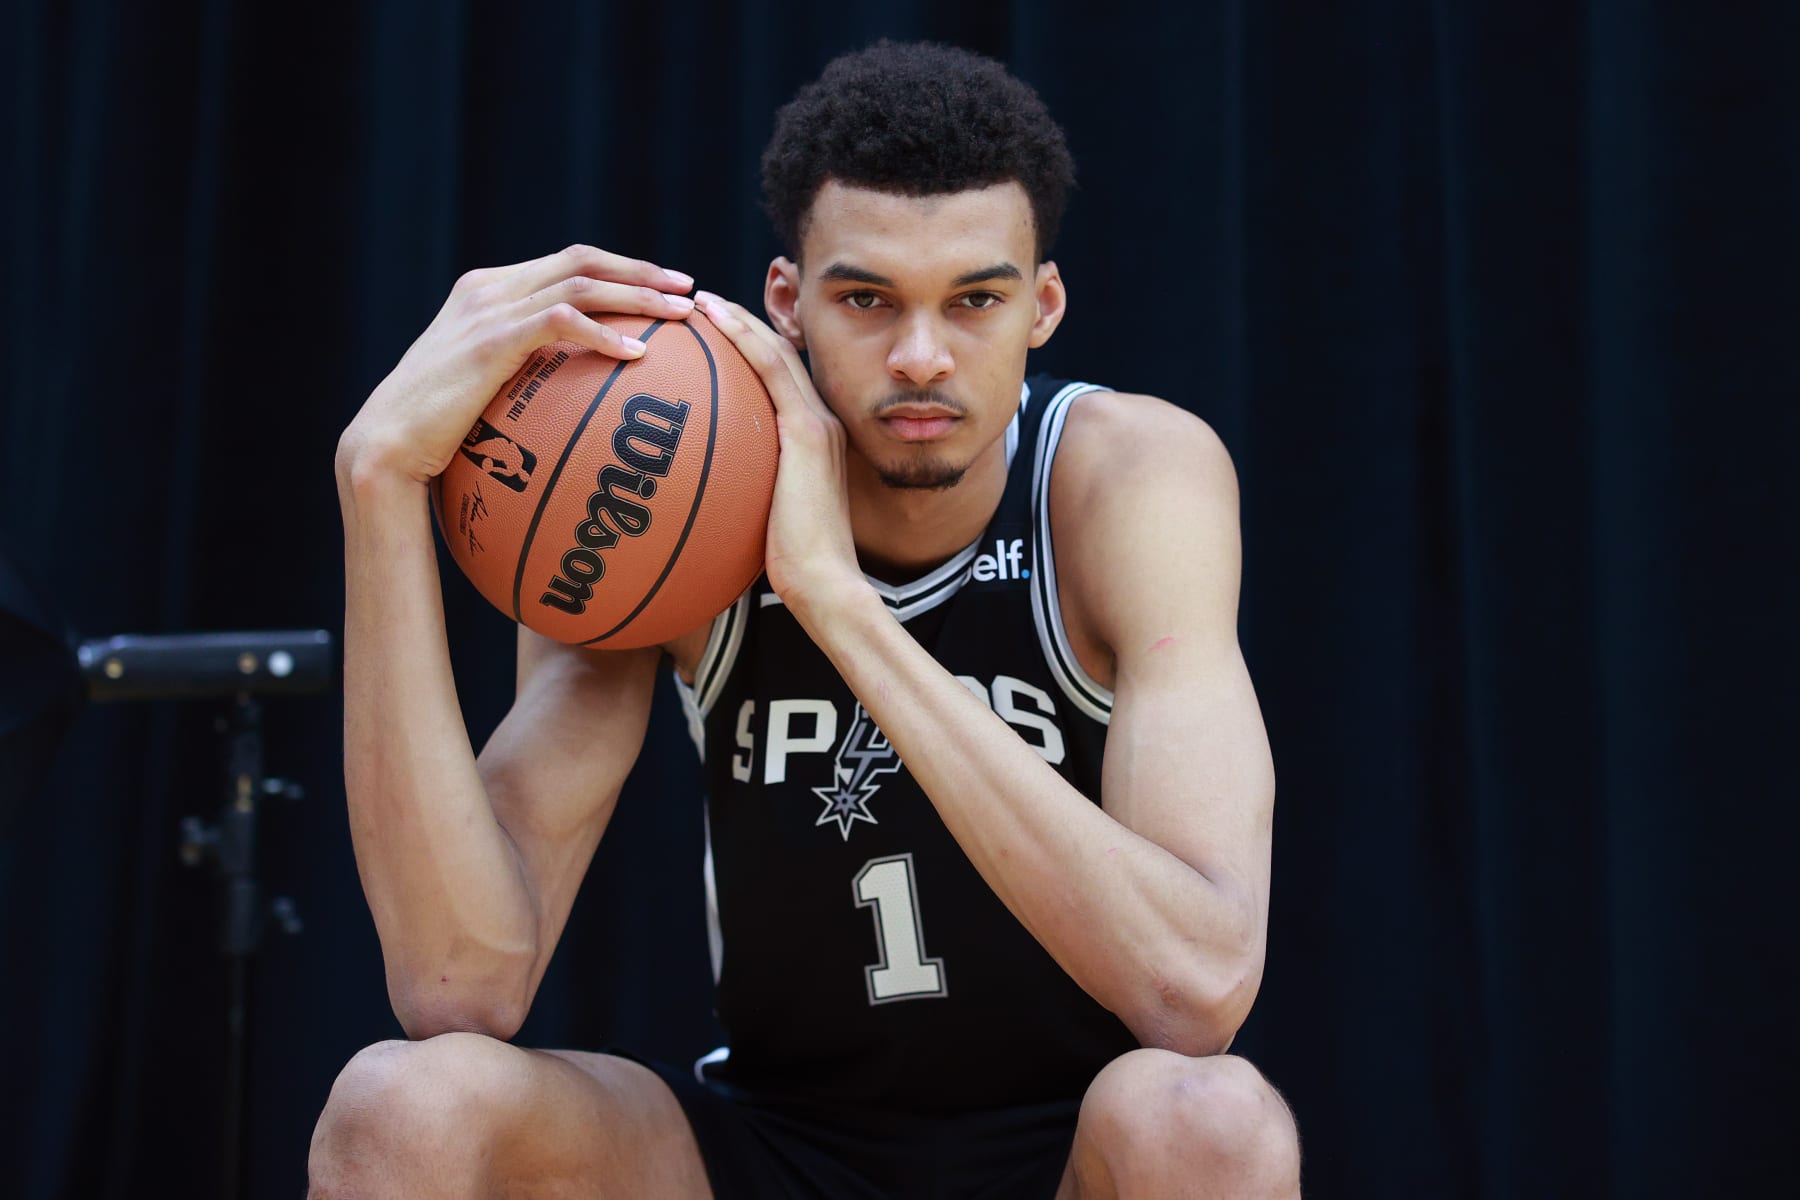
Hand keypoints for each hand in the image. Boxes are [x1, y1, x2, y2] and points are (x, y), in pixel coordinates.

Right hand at [338, 244, 695, 485]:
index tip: (665, 287)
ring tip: (682, 314)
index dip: (621, 268)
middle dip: (641, 270)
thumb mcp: (483, 391)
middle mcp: (489, 290)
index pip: (567, 263)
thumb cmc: (435, 434)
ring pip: (580, 283)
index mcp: (489, 292)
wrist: (386, 446)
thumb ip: (522, 373)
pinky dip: (604, 333)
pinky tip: (639, 354)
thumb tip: (575, 396)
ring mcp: (488, 310)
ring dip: (637, 294)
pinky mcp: (489, 341)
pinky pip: (562, 323)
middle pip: (582, 259)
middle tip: (689, 287)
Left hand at [691, 291, 866, 621]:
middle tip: (697, 303)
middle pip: (779, 355)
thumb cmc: (792, 571)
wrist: (826, 585)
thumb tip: (697, 501)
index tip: (712, 332)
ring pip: (776, 351)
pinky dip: (742, 336)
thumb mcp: (761, 524)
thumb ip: (741, 498)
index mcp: (815, 441)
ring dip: (736, 319)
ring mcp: (817, 424)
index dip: (749, 349)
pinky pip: (772, 369)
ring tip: (696, 300)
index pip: (781, 381)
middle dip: (740, 323)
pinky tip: (709, 318)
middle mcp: (821, 422)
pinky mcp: (807, 433)